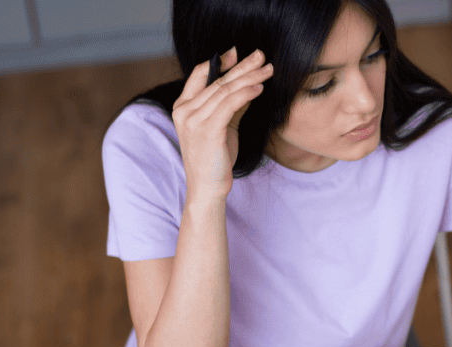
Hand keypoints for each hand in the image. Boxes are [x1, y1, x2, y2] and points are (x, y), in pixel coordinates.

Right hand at [172, 47, 273, 201]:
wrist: (208, 188)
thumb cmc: (215, 160)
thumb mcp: (224, 127)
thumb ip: (232, 106)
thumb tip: (249, 86)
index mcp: (183, 107)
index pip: (199, 74)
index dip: (220, 62)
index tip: (238, 53)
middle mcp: (184, 110)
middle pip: (217, 80)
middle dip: (242, 65)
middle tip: (261, 55)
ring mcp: (193, 119)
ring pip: (225, 89)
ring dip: (249, 77)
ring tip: (268, 69)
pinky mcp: (207, 129)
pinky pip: (230, 103)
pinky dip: (246, 93)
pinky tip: (260, 87)